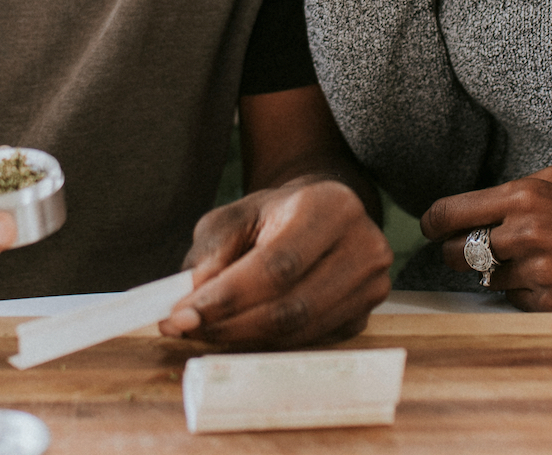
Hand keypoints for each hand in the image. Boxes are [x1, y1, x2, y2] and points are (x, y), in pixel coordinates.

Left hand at [161, 177, 391, 347]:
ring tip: (206, 331)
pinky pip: (310, 342)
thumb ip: (212, 252)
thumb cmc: (275, 214)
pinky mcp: (364, 315)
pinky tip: (240, 333)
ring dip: (245, 339)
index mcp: (330, 207)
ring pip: (301, 332)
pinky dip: (269, 344)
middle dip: (231, 325)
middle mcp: (363, 246)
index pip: (277, 265)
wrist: (321, 213)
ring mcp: (371, 285)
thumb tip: (194, 298)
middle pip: (292, 307)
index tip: (181, 315)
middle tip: (186, 329)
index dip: (228, 297)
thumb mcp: (236, 216)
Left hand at [422, 167, 551, 312]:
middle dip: (457, 254)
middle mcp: (525, 233)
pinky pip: (516, 303)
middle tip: (472, 253)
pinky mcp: (550, 306)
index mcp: (525, 195)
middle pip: (456, 252)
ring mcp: (537, 273)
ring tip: (541, 263)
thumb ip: (514, 190)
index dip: (431, 223)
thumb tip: (470, 209)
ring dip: (502, 275)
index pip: (450, 212)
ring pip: (488, 280)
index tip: (429, 229)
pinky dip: (527, 295)